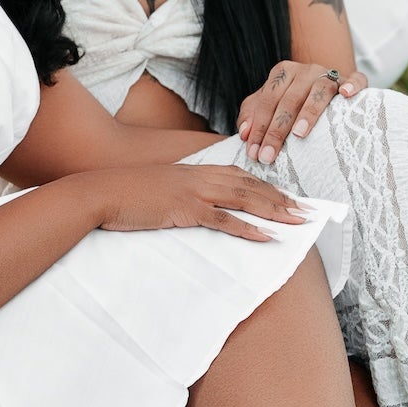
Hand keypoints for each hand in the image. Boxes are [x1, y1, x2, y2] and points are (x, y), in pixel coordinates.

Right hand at [90, 164, 310, 241]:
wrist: (101, 192)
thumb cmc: (125, 193)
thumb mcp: (158, 187)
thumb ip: (180, 191)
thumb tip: (193, 205)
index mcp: (194, 170)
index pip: (240, 175)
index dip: (267, 186)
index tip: (287, 197)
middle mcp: (199, 176)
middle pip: (250, 185)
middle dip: (281, 198)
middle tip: (306, 210)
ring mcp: (193, 192)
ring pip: (244, 199)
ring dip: (274, 210)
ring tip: (297, 221)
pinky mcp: (185, 210)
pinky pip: (223, 220)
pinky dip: (247, 228)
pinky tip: (266, 236)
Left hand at [237, 60, 367, 163]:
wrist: (327, 93)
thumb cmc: (293, 105)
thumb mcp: (268, 108)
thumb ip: (251, 117)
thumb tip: (245, 134)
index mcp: (282, 73)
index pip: (267, 101)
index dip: (259, 128)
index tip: (254, 154)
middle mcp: (305, 70)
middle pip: (289, 99)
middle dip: (276, 130)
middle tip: (269, 156)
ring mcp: (330, 73)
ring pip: (319, 90)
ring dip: (309, 112)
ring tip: (299, 134)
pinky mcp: (353, 80)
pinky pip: (356, 79)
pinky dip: (352, 85)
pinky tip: (345, 95)